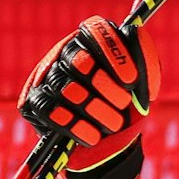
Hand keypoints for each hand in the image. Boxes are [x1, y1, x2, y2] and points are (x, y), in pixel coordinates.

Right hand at [18, 17, 160, 178]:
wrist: (109, 146)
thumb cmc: (125, 108)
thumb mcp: (143, 85)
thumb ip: (144, 59)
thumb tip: (136, 34)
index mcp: (91, 43)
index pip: (96, 31)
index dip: (114, 54)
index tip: (132, 80)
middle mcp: (64, 55)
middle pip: (80, 61)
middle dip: (106, 86)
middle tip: (123, 103)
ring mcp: (46, 79)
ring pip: (68, 89)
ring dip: (97, 110)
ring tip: (114, 123)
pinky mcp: (33, 105)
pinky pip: (50, 111)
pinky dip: (76, 126)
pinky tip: (93, 136)